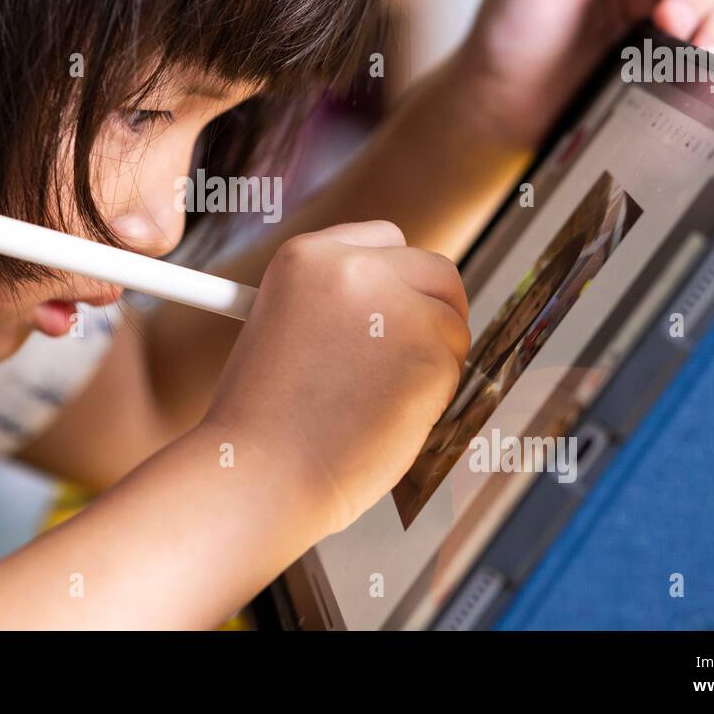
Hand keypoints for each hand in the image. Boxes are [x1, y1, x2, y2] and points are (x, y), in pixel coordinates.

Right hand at [203, 221, 470, 535]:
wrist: (260, 475)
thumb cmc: (263, 421)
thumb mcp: (283, 327)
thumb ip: (339, 303)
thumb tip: (398, 304)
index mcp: (305, 255)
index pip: (386, 239)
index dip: (398, 276)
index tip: (400, 304)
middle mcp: (352, 267)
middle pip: (435, 271)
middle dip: (435, 312)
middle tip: (422, 352)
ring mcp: (396, 306)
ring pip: (451, 326)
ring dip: (432, 364)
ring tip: (373, 404)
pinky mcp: (430, 351)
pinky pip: (454, 369)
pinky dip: (432, 399)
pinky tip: (383, 421)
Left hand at [459, 0, 713, 147]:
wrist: (495, 103)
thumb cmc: (505, 32)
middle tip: (670, 21)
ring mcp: (645, 18)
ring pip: (709, 5)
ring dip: (710, 21)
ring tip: (684, 45)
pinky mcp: (652, 58)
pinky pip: (700, 45)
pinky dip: (710, 50)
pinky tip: (697, 62)